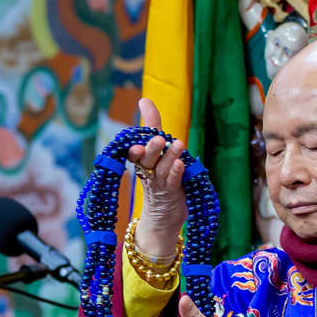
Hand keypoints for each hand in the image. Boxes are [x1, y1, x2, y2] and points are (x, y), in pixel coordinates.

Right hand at [129, 97, 187, 258]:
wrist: (163, 216)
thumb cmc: (160, 177)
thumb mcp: (156, 151)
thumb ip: (152, 125)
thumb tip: (143, 99)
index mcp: (142, 162)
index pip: (135, 152)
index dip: (135, 148)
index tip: (136, 145)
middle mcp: (149, 172)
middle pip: (148, 160)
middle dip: (152, 149)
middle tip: (158, 139)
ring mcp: (160, 184)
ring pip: (162, 169)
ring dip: (170, 156)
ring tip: (178, 144)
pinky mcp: (173, 194)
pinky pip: (173, 182)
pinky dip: (176, 173)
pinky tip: (181, 164)